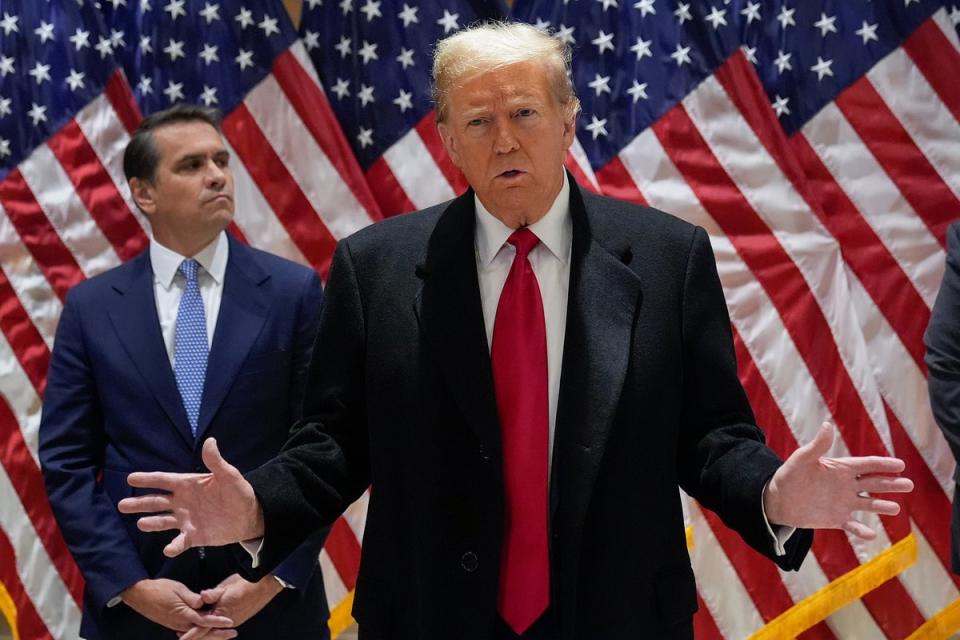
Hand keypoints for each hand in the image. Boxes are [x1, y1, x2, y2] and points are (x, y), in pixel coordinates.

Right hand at [118, 438, 263, 556]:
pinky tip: (168, 549)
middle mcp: (183, 502)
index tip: (130, 478)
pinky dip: (174, 546)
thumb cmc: (239, 493)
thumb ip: (216, 461)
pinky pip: (180, 541)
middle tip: (121, 505)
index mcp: (188, 485)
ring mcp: (186, 520)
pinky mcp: (193, 536)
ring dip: (151, 522)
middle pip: (157, 501)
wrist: (250, 516)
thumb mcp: (229, 476)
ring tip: (139, 524)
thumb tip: (210, 441)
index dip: (148, 479)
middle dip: (140, 503)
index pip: (164, 480)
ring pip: (163, 521)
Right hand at [120, 578, 233, 632]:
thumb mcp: (178, 589)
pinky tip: (206, 630)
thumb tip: (203, 603)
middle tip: (233, 633)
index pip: (204, 620)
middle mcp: (179, 623)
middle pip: (202, 631)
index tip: (230, 622)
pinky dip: (199, 631)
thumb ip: (192, 598)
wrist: (140, 595)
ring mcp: (175, 625)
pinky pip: (188, 630)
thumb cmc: (159, 589)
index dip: (218, 621)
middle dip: (218, 633)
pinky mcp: (172, 624)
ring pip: (196, 632)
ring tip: (223, 633)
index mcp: (182, 614)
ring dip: (210, 633)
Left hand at [178, 573, 282, 639]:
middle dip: (196, 635)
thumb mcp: (226, 588)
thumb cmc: (245, 585)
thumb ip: (213, 594)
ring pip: (215, 630)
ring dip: (205, 632)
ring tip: (191, 632)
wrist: (263, 586)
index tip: (182, 638)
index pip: (202, 628)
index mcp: (221, 615)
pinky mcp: (237, 618)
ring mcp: (233, 621)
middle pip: (208, 633)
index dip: (191, 634)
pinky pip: (222, 626)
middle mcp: (227, 622)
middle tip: (183, 637)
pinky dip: (214, 628)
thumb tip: (202, 596)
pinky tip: (209, 624)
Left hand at [763, 422, 913, 538]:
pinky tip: (871, 535)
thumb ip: (817, 446)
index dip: (883, 465)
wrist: (777, 500)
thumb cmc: (789, 475)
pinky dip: (862, 531)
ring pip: (869, 505)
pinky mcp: (836, 519)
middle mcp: (846, 485)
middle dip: (891, 484)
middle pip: (874, 484)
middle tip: (909, 484)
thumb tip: (827, 425)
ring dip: (882, 506)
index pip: (867, 465)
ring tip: (895, 508)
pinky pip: (853, 525)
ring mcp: (843, 503)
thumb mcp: (802, 459)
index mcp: (841, 469)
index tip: (900, 465)